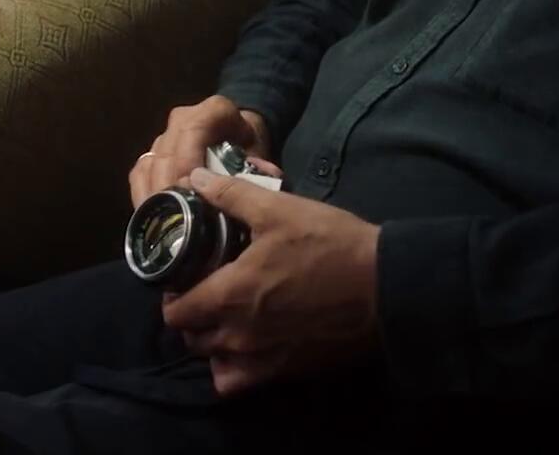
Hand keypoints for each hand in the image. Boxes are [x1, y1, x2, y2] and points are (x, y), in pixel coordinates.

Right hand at [129, 95, 272, 207]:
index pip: (193, 131)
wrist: (236, 132)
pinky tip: (151, 215)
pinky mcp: (153, 150)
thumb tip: (258, 182)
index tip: (190, 190)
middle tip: (173, 216)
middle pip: (166, 152)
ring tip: (161, 222)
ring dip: (153, 193)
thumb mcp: (259, 151)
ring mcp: (165, 133)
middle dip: (168, 186)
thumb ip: (260, 167)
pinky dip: (143, 193)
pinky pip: (140, 171)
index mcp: (213, 111)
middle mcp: (183, 118)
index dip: (187, 160)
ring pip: (150, 163)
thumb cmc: (248, 143)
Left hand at [161, 167, 380, 396]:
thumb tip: (196, 177)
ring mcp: (263, 358)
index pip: (176, 311)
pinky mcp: (288, 370)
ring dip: (212, 342)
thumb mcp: (279, 210)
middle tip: (205, 292)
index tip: (185, 277)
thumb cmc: (329, 244)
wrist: (385, 286)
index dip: (173, 294)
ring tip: (225, 318)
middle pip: (192, 338)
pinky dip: (234, 370)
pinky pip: (241, 382)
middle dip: (191, 317)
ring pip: (214, 361)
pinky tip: (247, 347)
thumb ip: (231, 195)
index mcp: (230, 295)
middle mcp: (239, 335)